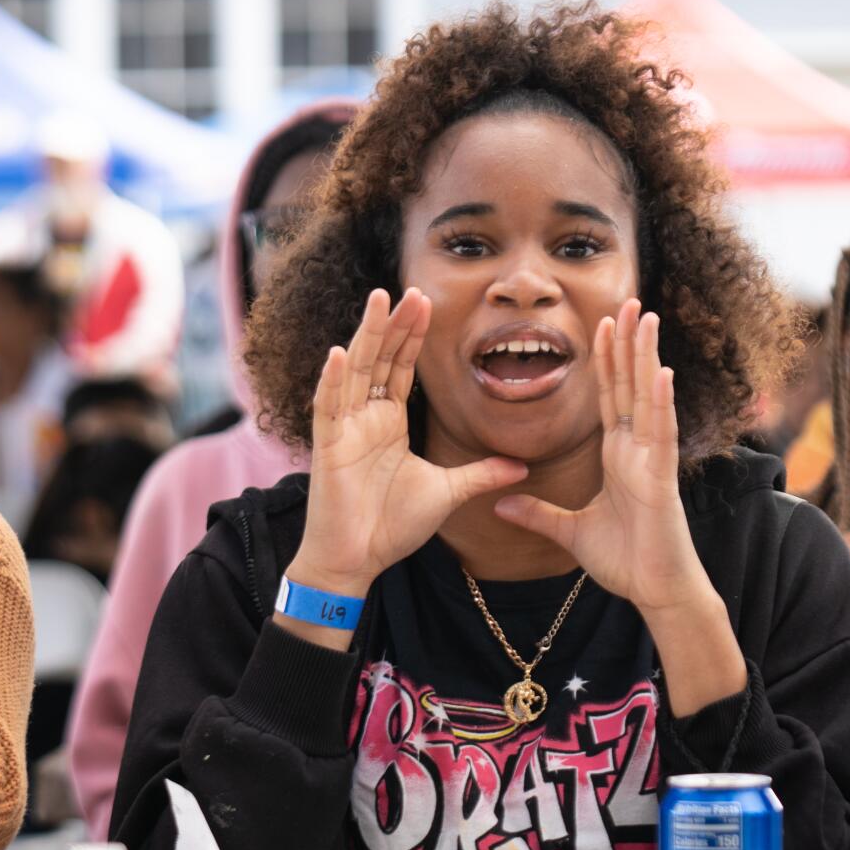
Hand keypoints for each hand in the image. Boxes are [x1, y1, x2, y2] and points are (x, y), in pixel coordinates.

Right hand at [288, 288, 526, 601]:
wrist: (358, 560)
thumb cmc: (391, 526)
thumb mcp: (448, 493)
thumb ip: (481, 474)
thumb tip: (522, 467)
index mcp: (387, 423)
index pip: (400, 368)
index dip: (412, 336)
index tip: (426, 303)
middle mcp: (364, 418)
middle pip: (379, 359)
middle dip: (395, 324)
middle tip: (413, 289)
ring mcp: (344, 430)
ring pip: (353, 371)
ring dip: (365, 336)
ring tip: (379, 301)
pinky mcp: (328, 448)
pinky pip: (328, 407)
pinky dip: (331, 380)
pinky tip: (338, 353)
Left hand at [493, 301, 708, 614]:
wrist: (655, 591)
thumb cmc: (624, 561)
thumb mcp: (568, 531)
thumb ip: (536, 513)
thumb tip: (499, 503)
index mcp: (619, 456)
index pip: (609, 397)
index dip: (605, 360)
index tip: (600, 324)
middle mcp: (638, 449)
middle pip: (630, 385)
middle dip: (627, 343)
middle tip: (627, 300)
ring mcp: (652, 460)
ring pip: (648, 397)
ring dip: (646, 355)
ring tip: (645, 316)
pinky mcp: (662, 479)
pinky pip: (660, 433)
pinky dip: (659, 402)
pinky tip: (659, 370)